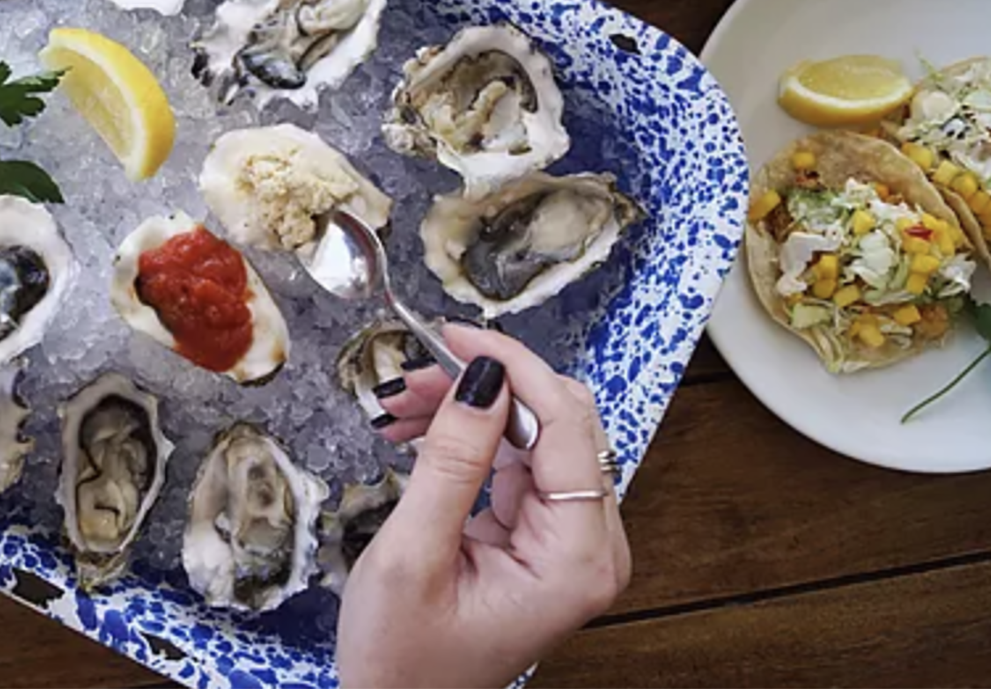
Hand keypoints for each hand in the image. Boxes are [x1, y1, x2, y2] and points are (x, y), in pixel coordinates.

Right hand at [335, 325, 629, 688]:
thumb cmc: (403, 661)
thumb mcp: (414, 555)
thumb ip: (451, 460)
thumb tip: (482, 375)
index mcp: (577, 559)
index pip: (566, 426)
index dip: (514, 367)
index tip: (455, 335)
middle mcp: (589, 546)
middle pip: (558, 422)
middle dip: (486, 384)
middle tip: (413, 372)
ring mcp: (569, 540)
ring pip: (533, 432)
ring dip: (470, 406)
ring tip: (401, 402)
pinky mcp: (543, 536)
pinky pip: (516, 459)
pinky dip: (468, 436)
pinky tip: (418, 429)